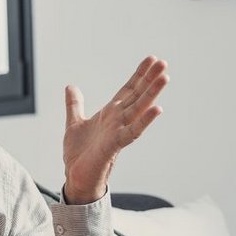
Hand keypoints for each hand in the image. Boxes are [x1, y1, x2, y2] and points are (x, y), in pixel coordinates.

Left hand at [63, 56, 168, 203]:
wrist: (75, 176)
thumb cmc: (79, 154)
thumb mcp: (74, 123)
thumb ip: (75, 105)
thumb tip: (71, 86)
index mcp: (110, 113)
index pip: (128, 90)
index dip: (139, 75)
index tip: (150, 59)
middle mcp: (118, 120)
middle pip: (137, 95)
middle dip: (149, 78)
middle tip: (163, 62)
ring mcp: (119, 131)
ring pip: (139, 109)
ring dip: (152, 93)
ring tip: (164, 77)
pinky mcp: (115, 145)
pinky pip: (133, 131)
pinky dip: (144, 120)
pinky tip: (157, 109)